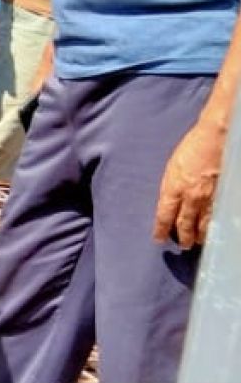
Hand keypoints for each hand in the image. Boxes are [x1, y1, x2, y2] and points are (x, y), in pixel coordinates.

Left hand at [153, 121, 226, 248]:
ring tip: (197, 242)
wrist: (215, 137)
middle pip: (184, 224)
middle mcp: (190, 196)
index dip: (160, 229)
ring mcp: (209, 197)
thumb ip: (171, 186)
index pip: (164, 215)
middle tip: (182, 245)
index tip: (158, 238)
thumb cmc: (192, 147)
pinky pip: (217, 216)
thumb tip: (169, 201)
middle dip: (182, 237)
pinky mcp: (223, 196)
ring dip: (199, 235)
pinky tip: (214, 230)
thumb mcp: (172, 167)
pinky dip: (215, 225)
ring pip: (203, 224)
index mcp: (173, 188)